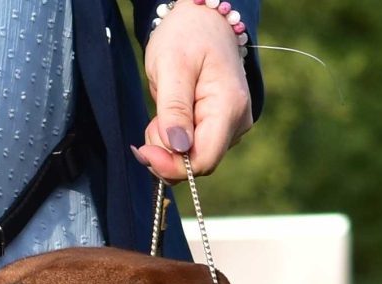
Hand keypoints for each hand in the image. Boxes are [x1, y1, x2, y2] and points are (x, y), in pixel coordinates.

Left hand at [140, 4, 252, 181]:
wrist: (204, 20)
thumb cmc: (187, 35)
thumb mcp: (172, 65)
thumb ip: (174, 108)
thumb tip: (178, 148)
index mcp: (228, 108)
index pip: (203, 160)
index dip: (172, 165)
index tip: (143, 151)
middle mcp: (238, 123)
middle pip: (198, 162)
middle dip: (167, 151)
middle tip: (151, 120)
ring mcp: (234, 126)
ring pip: (195, 156)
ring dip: (169, 143)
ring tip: (163, 108)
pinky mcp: (224, 126)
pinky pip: (196, 146)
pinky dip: (177, 137)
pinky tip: (171, 114)